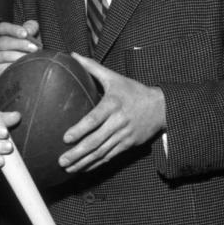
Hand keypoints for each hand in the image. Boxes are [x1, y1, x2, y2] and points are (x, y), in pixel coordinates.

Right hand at [0, 20, 41, 79]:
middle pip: (1, 42)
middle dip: (19, 44)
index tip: (25, 33)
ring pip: (2, 55)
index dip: (13, 30)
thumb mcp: (26, 36)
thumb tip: (30, 29)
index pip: (1, 28)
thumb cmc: (20, 49)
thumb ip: (29, 28)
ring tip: (30, 57)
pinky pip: (1, 68)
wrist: (16, 68)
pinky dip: (13, 67)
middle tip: (33, 47)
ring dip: (18, 56)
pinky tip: (22, 66)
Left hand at [59, 53, 165, 172]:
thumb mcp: (114, 77)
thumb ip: (92, 67)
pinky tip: (82, 169)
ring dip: (84, 162)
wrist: (162, 107)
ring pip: (102, 152)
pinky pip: (109, 157)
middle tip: (61, 160)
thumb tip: (72, 55)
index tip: (66, 138)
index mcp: (113, 104)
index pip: (95, 119)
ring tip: (67, 168)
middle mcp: (119, 122)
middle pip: (96, 141)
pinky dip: (95, 164)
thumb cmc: (133, 90)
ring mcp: (124, 136)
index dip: (80, 130)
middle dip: (78, 152)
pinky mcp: (128, 145)